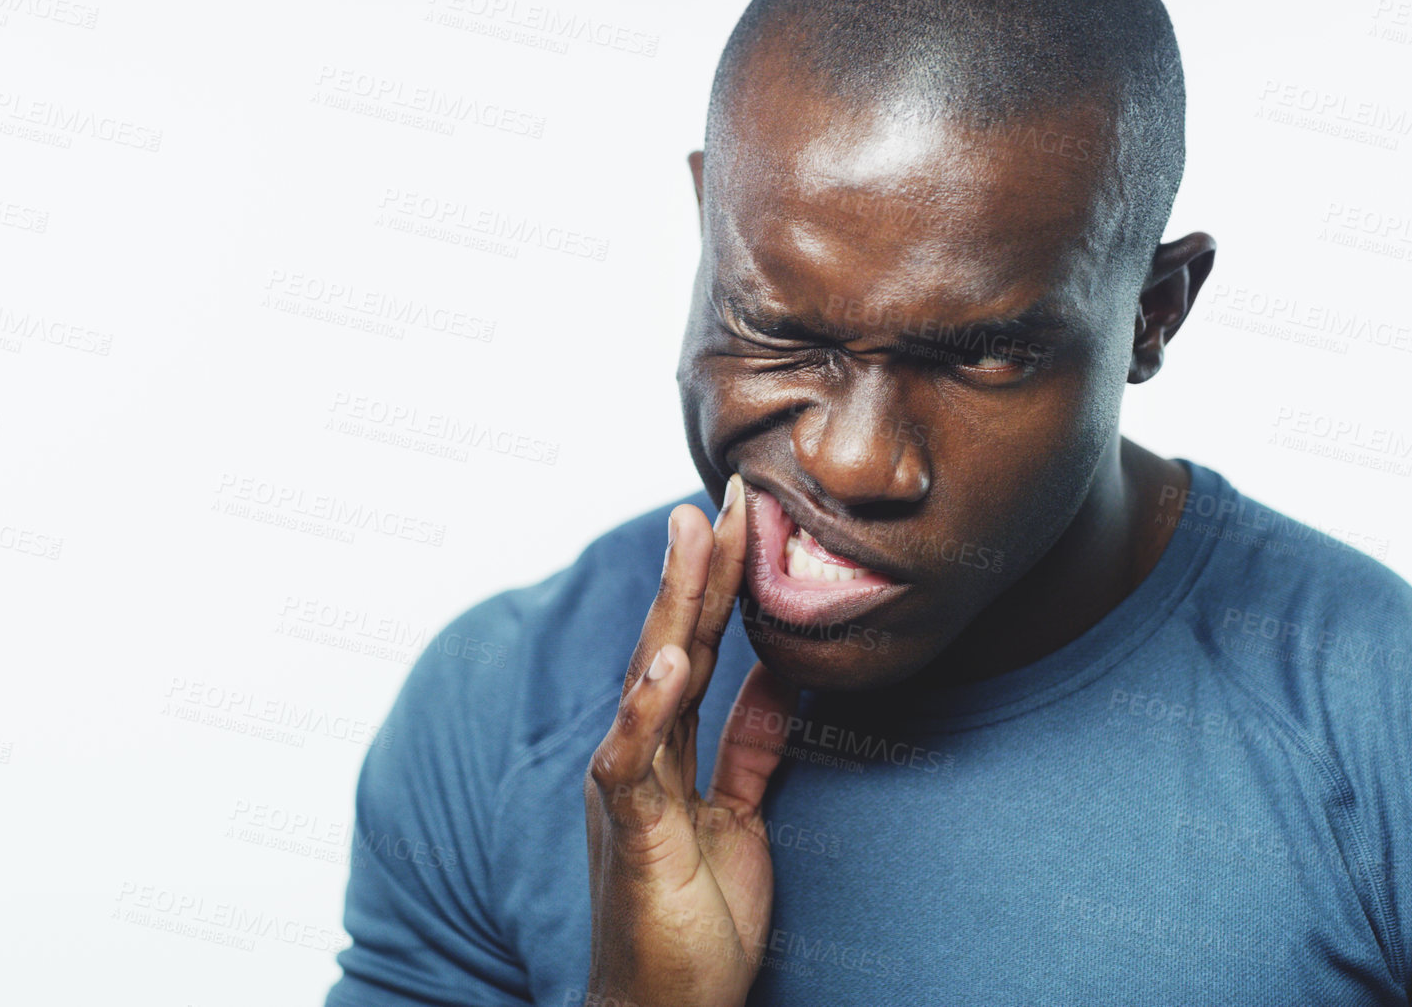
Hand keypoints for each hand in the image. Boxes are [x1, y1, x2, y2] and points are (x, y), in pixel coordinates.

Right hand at [583, 475, 799, 1006]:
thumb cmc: (697, 917)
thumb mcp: (741, 814)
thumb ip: (753, 746)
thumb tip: (784, 677)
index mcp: (668, 748)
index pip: (698, 646)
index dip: (721, 582)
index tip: (744, 515)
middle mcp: (640, 756)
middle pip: (670, 643)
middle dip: (697, 569)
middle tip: (718, 494)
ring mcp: (628, 791)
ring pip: (648, 683)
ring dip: (672, 610)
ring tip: (693, 542)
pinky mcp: (629, 835)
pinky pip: (633, 765)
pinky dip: (646, 712)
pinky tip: (667, 664)